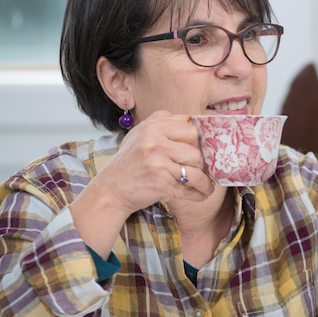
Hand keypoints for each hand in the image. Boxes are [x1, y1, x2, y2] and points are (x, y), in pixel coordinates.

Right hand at [90, 110, 214, 218]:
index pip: (189, 126)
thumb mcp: (139, 135)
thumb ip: (162, 124)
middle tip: (200, 168)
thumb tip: (192, 122)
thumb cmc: (129, 163)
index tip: (199, 149)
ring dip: (205, 181)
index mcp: (152, 127)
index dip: (196, 139)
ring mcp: (158, 163)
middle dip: (200, 161)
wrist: (110, 190)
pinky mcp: (161, 184)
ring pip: (196, 170)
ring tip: (207, 185)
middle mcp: (154, 142)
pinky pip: (189, 188)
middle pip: (195, 149)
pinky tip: (202, 194)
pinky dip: (199, 193)